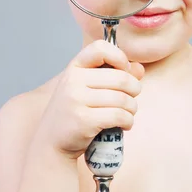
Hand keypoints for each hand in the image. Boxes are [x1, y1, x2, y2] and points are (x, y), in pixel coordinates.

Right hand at [36, 40, 143, 158]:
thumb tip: (139, 69)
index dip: (119, 57)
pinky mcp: (84, 120)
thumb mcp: (87, 89)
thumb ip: (113, 75)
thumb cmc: (74, 113)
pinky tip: (124, 125)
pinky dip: (128, 121)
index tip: (124, 71)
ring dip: (132, 108)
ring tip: (128, 114)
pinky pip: (119, 115)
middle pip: (121, 78)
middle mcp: (73, 80)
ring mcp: (76, 100)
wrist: (51, 143)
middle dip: (135, 89)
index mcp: (74, 67)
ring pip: (123, 99)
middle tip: (131, 99)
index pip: (100, 48)